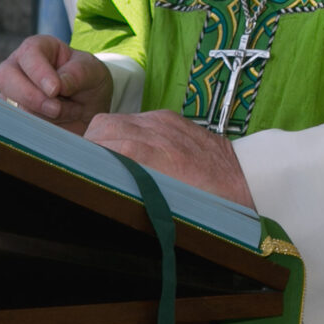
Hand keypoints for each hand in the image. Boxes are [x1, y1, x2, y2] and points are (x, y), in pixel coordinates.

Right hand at [0, 35, 111, 132]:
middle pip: (6, 78)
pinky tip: (56, 126)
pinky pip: (15, 124)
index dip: (39, 72)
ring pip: (10, 104)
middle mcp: (17, 67)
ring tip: (67, 113)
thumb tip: (58, 84)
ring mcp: (10, 92)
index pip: (29, 54)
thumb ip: (77, 74)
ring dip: (40, 115)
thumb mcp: (92, 72)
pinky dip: (36, 128)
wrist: (89, 109)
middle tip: (56, 109)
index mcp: (37, 48)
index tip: (55, 89)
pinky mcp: (11, 115)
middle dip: (31, 96)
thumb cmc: (88, 82)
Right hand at [84, 109, 255, 207]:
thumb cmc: (214, 201)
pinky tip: (126, 149)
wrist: (248, 178)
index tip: (76, 170)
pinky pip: (135, 118)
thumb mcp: (174, 205)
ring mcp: (165, 122)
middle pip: (104, 127)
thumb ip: (139, 192)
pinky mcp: (170, 118)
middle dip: (89, 144)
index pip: (105, 144)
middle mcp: (159, 133)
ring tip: (100, 158)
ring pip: (117, 119)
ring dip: (104, 137)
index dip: (85, 156)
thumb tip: (109, 195)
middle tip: (84, 165)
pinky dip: (123, 131)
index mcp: (158, 157)